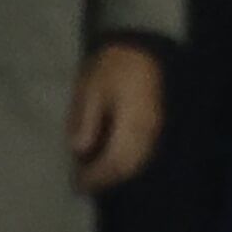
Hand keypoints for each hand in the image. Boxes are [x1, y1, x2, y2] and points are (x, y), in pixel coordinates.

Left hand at [66, 43, 164, 192]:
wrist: (140, 47)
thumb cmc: (111, 66)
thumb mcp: (90, 88)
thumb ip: (85, 120)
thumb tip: (78, 150)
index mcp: (130, 123)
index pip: (114, 161)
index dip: (95, 176)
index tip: (76, 184)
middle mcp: (147, 132)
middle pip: (127, 167)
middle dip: (104, 179)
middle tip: (82, 184)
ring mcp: (154, 129)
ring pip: (137, 163)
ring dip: (115, 173)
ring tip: (93, 174)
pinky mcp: (155, 125)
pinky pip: (142, 153)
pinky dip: (125, 162)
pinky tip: (109, 159)